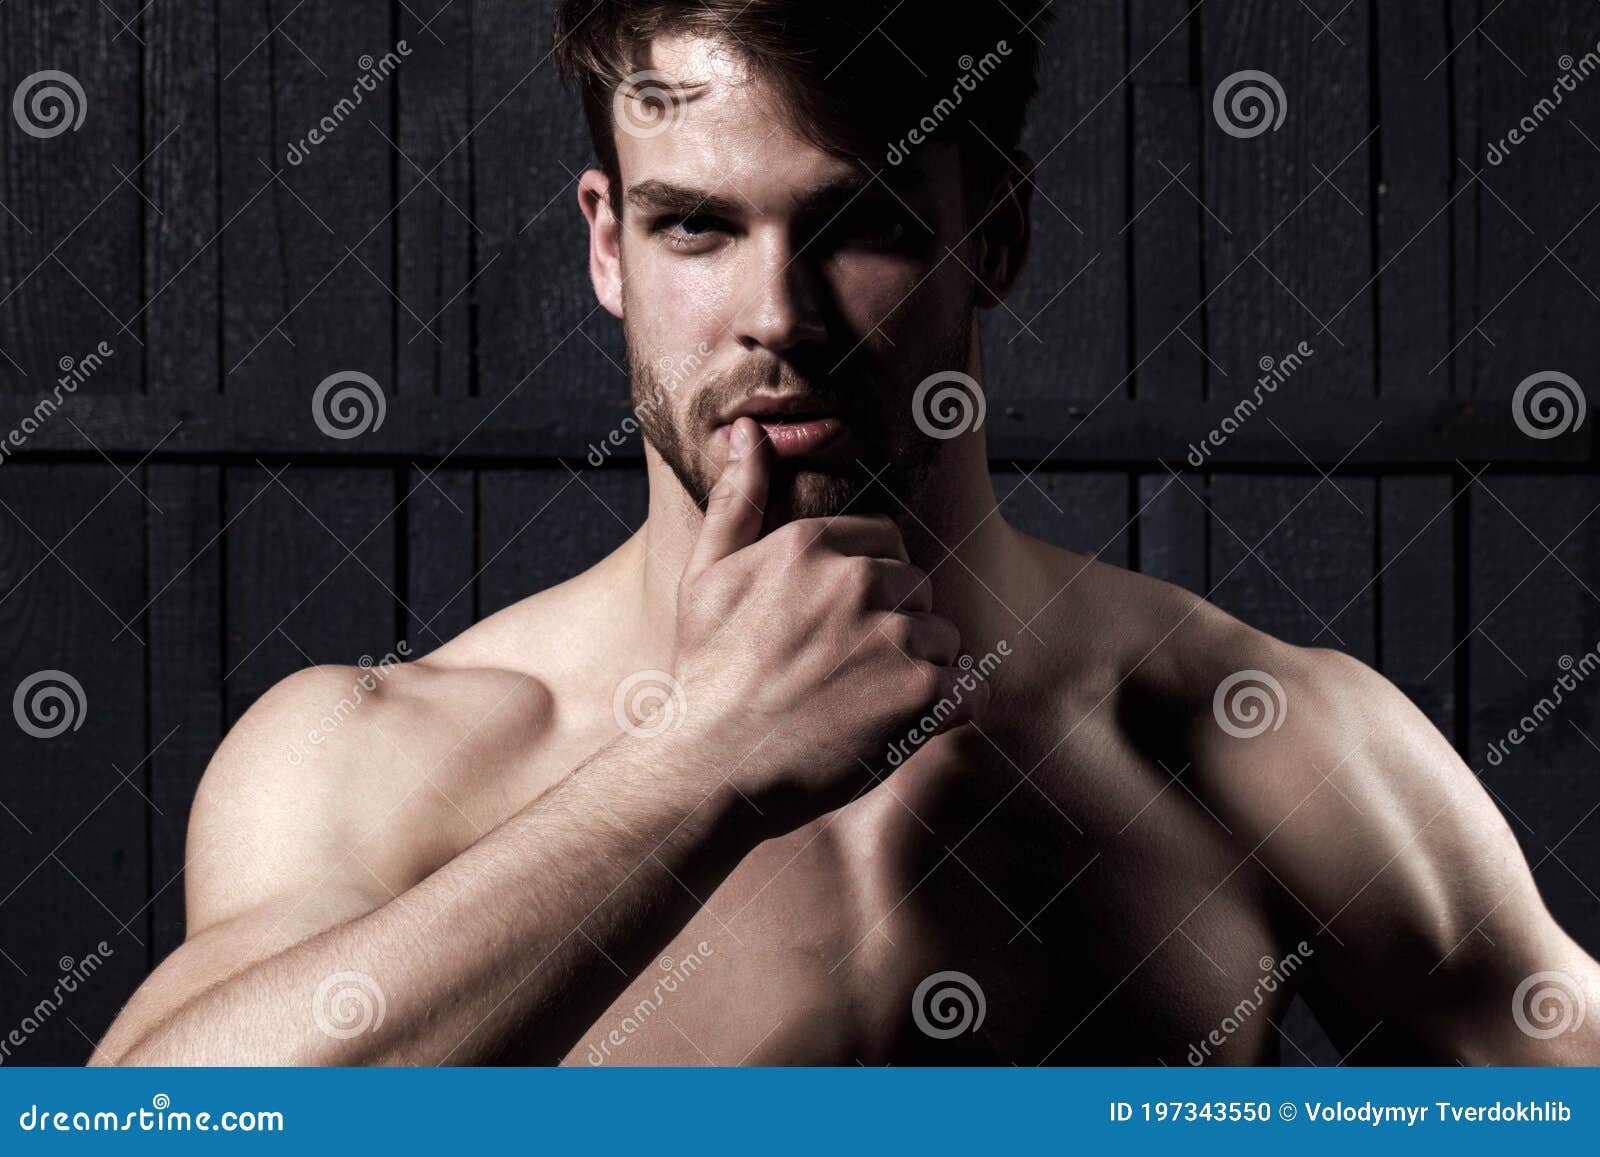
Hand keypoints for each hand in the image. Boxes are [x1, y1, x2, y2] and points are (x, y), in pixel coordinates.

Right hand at [671, 418, 982, 826]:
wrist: (707, 766)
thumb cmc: (704, 673)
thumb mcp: (707, 574)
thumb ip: (737, 498)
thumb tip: (750, 430)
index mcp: (813, 544)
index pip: (886, 543)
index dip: (869, 586)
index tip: (838, 627)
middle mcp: (858, 580)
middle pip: (918, 590)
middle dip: (895, 627)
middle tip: (845, 675)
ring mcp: (892, 636)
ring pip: (944, 641)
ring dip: (918, 673)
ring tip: (862, 705)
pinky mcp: (919, 695)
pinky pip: (966, 692)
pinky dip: (941, 716)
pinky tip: (893, 730)